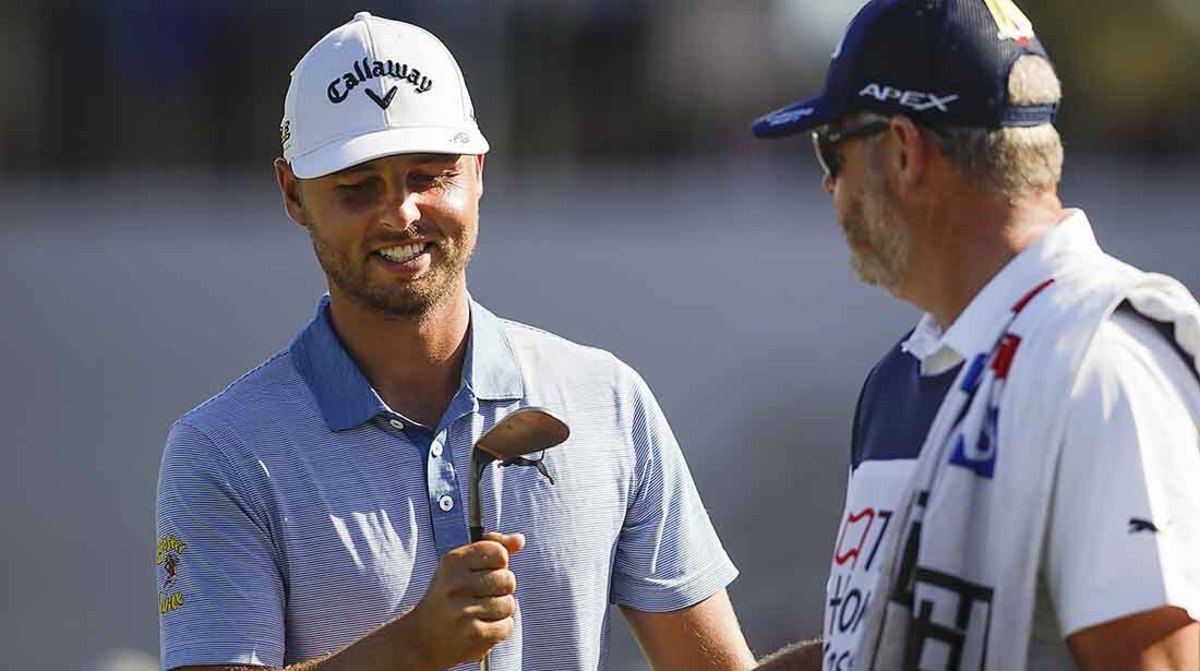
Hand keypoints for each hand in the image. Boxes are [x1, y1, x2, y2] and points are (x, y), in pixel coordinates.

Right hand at [407, 531, 525, 668]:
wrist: (423, 638)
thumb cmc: (450, 596)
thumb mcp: (462, 565)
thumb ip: (492, 547)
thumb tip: (519, 539)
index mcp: (452, 561)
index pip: (498, 552)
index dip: (499, 564)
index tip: (484, 573)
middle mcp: (455, 584)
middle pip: (508, 579)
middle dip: (501, 589)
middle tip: (480, 597)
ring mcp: (463, 610)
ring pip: (509, 604)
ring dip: (500, 611)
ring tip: (479, 614)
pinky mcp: (473, 634)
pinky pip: (507, 626)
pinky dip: (499, 629)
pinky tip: (481, 628)